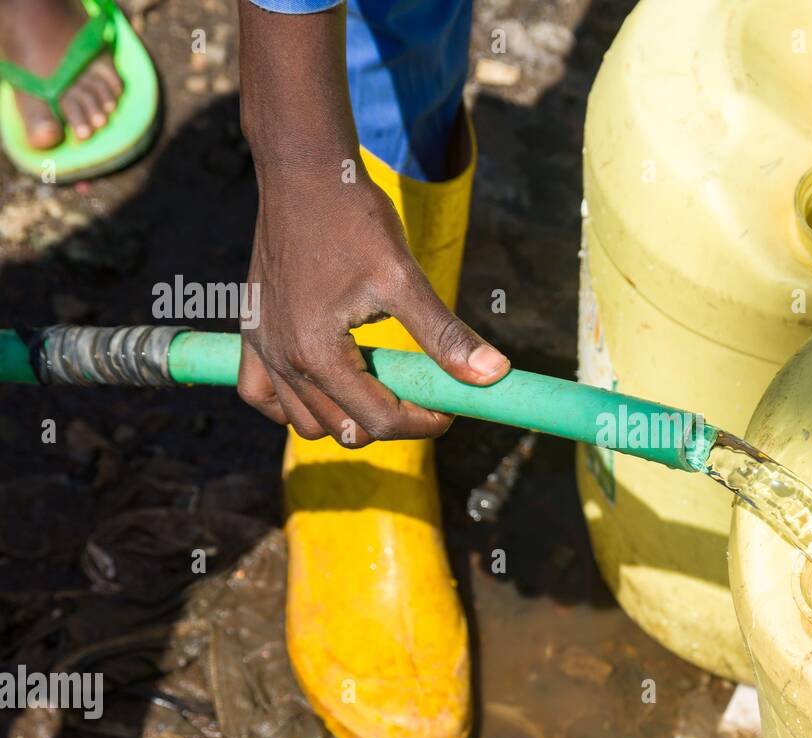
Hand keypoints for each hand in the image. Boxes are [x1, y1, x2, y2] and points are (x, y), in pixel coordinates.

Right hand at [234, 0, 506, 446]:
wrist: (305, 171)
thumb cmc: (354, 217)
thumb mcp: (404, 278)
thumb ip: (445, 334)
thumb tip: (495, 374)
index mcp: (318, 353)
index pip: (378, 421)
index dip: (423, 422)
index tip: (450, 408)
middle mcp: (283, 359)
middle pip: (344, 429)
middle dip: (389, 420)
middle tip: (420, 391)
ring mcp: (262, 347)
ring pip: (304, 422)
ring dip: (345, 417)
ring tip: (379, 382)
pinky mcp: (252, 330)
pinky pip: (259, 394)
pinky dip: (290, 403)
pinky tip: (324, 385)